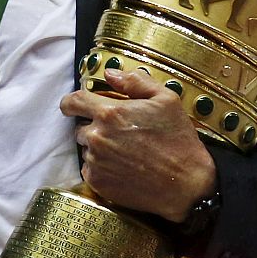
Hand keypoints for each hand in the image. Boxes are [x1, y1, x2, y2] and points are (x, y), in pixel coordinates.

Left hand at [59, 68, 216, 222]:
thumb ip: (135, 81)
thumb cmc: (177, 139)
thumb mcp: (165, 99)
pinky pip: (89, 169)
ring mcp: (96, 161)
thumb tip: (110, 73)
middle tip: (118, 132)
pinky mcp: (98, 182)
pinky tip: (123, 166)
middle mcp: (97, 137)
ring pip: (86, 148)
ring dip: (98, 147)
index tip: (74, 106)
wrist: (185, 183)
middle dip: (94, 126)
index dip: (71, 103)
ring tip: (124, 151)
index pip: (72, 102)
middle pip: (80, 127)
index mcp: (110, 113)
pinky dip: (100, 166)